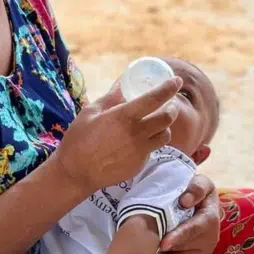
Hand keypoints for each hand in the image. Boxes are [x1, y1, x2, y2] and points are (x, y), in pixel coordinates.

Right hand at [54, 78, 181, 193]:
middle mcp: (137, 133)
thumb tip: (123, 85)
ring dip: (165, 127)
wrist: (76, 173)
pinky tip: (138, 141)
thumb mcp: (91, 112)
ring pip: (165, 136)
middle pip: (168, 118)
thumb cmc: (79, 139)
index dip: (169, 88)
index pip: (155, 98)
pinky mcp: (139, 165)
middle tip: (170, 104)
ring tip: (157, 123)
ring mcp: (140, 151)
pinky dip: (150, 142)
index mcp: (124, 116)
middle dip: (173, 108)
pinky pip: (152, 150)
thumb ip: (111, 98)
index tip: (177, 81)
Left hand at [148, 174, 220, 253]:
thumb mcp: (201, 182)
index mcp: (209, 218)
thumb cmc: (198, 190)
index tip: (164, 243)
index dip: (179, 236)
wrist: (205, 200)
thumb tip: (185, 200)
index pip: (194, 228)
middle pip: (185, 247)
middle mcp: (209, 237)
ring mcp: (202, 250)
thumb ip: (195, 188)